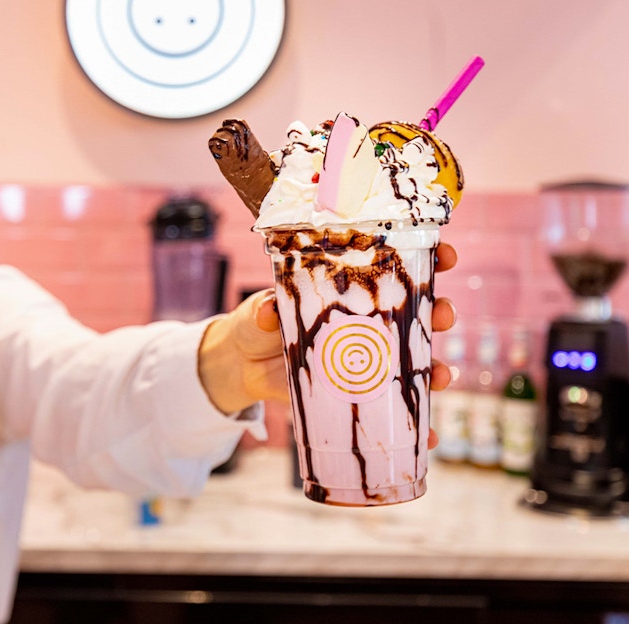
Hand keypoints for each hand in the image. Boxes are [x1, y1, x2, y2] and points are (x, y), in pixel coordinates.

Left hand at [197, 242, 459, 439]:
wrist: (243, 364)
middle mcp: (367, 322)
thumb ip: (265, 310)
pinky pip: (394, 408)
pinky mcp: (358, 393)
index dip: (427, 259)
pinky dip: (416, 423)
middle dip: (440, 312)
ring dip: (436, 368)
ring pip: (414, 361)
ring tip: (443, 375)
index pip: (396, 268)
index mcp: (350, 289)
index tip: (446, 256)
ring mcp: (367, 359)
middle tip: (444, 315)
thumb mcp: (260, 311)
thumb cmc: (259, 323)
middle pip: (417, 314)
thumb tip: (269, 311)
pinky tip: (430, 434)